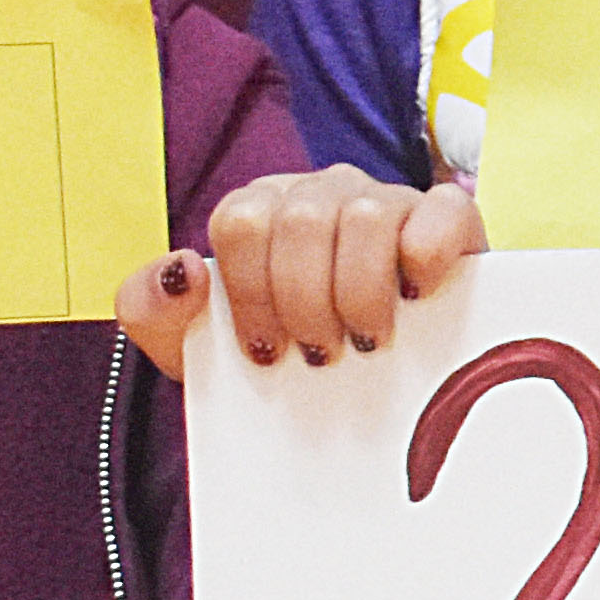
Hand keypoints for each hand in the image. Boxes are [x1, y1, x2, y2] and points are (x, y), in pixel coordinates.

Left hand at [123, 165, 485, 379]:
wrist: (378, 405)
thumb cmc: (289, 363)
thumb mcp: (200, 351)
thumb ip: (150, 310)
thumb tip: (181, 268)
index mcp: (263, 212)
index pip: (241, 221)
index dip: (252, 293)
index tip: (269, 351)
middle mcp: (323, 194)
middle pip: (301, 219)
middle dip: (306, 303)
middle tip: (323, 353)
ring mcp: (388, 201)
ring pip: (364, 216)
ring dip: (361, 293)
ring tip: (368, 339)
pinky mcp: (449, 219)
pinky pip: (440, 210)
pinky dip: (427, 254)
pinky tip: (417, 297)